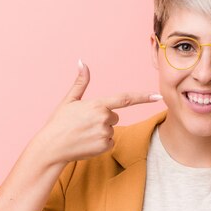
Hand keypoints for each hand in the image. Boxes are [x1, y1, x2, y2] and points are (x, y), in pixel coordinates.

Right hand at [35, 59, 162, 164]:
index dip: (144, 97)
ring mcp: (105, 133)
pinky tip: (87, 143)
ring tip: (84, 134)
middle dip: (103, 119)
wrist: (52, 147)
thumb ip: (80, 82)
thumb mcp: (69, 100)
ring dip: (101, 132)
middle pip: (115, 117)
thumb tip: (82, 62)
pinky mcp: (105, 146)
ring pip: (111, 130)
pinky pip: (109, 142)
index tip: (158, 96)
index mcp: (97, 104)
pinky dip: (100, 143)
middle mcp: (104, 119)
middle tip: (85, 124)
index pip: (125, 99)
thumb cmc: (59, 123)